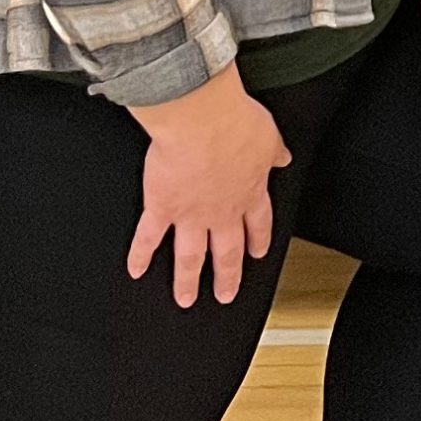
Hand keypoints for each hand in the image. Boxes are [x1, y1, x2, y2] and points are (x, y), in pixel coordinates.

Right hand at [126, 64, 291, 306]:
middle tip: (225, 294)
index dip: (258, 240)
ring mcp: (191, 214)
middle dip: (227, 276)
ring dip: (187, 280)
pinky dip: (140, 256)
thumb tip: (284, 157)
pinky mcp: (161, 207)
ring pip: (190, 256)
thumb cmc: (234, 124)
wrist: (203, 121)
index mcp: (250, 192)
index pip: (258, 224)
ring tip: (185, 299)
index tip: (256, 253)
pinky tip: (137, 270)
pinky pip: (148, 237)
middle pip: (227, 251)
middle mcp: (222, 210)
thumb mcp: (268, 136)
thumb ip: (274, 152)